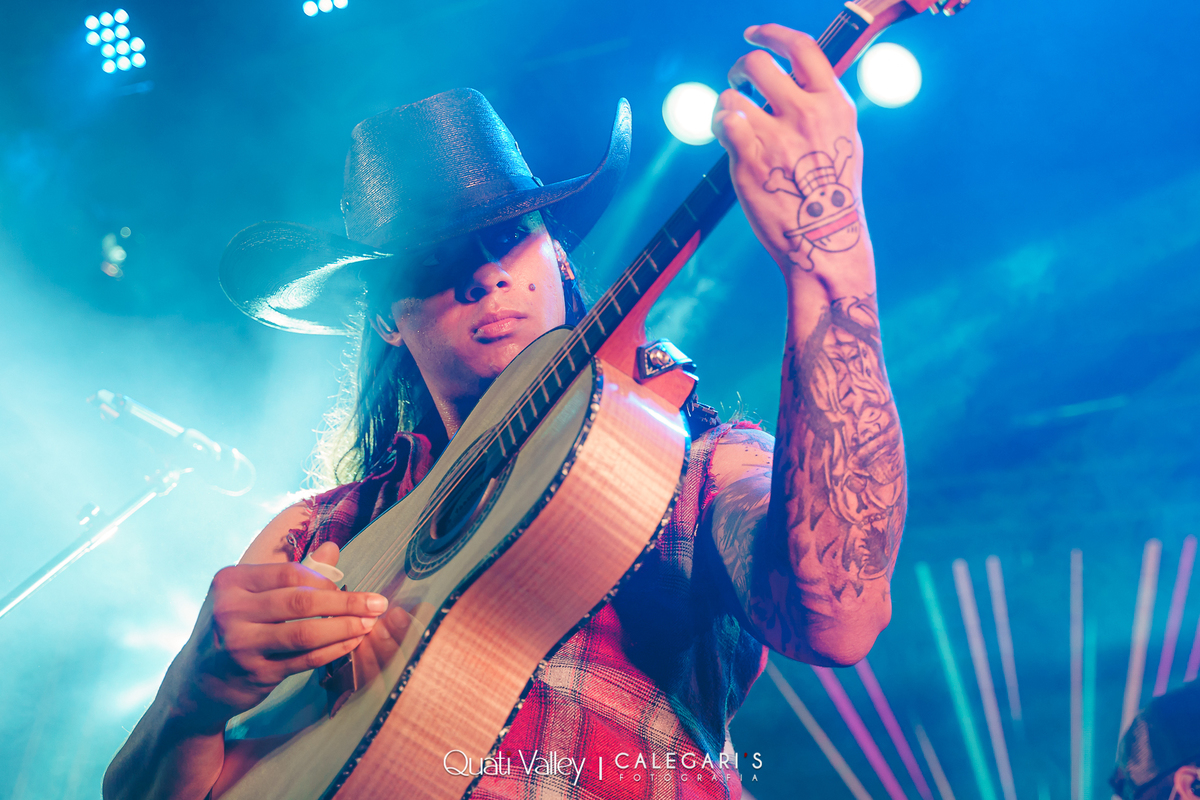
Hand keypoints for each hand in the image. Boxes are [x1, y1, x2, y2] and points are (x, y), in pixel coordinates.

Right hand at [173, 542, 387, 727]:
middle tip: (377, 604)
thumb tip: (332, 547)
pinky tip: (351, 643)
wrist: (196, 682)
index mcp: (230, 582)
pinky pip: (304, 659)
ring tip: (369, 624)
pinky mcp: (254, 674)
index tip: (349, 585)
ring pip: (306, 632)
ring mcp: (240, 645)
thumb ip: (292, 573)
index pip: (290, 573)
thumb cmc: (231, 629)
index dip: (325, 580)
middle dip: (346, 602)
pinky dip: (333, 650)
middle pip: (301, 601)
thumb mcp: (250, 595)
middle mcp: (230, 611)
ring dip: (344, 628)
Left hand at [713, 24, 870, 289]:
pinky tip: (728, 139)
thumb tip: (792, 80)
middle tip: (738, 83)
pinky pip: (723, 123)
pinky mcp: (750, 160)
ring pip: (732, 96)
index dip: (772, 34)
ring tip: (736, 123)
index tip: (754, 34)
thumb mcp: (843, 138)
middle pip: (759, 64)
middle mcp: (807, 114)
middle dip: (741, 68)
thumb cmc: (831, 194)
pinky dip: (719, 126)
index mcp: (835, 104)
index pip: (802, 48)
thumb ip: (820, 105)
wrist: (824, 240)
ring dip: (727, 105)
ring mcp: (777, 137)